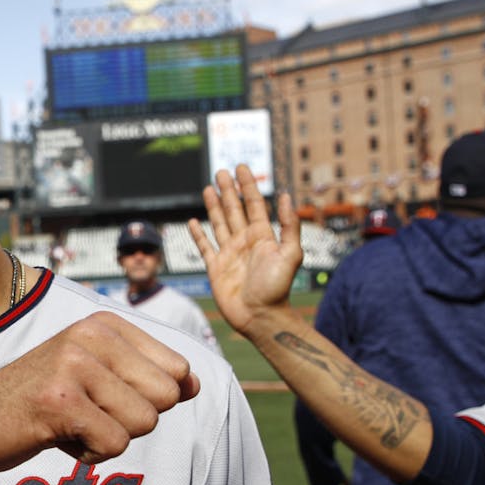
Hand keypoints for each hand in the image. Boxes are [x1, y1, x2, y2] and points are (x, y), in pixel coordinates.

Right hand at [0, 311, 199, 470]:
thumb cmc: (38, 403)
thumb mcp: (93, 375)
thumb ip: (144, 376)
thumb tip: (194, 386)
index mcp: (103, 324)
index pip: (177, 369)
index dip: (149, 398)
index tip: (103, 397)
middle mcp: (90, 336)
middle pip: (165, 399)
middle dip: (131, 420)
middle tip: (85, 413)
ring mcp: (73, 366)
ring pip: (143, 424)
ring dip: (108, 437)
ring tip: (68, 423)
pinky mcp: (60, 402)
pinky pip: (114, 445)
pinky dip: (89, 455)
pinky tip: (57, 437)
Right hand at [189, 165, 302, 336]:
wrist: (260, 316)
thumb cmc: (278, 288)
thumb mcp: (291, 253)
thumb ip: (290, 225)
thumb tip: (286, 196)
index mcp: (263, 236)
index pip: (254, 204)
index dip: (247, 185)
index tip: (241, 168)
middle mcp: (245, 241)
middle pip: (234, 209)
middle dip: (228, 190)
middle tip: (221, 171)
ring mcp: (229, 254)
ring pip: (219, 223)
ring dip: (214, 205)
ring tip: (209, 188)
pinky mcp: (215, 268)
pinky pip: (205, 247)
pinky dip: (198, 235)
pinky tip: (194, 222)